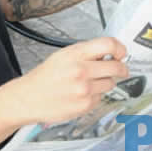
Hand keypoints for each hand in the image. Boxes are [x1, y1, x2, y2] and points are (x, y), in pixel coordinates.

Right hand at [10, 37, 128, 123]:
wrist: (29, 97)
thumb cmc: (46, 76)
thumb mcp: (64, 55)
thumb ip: (87, 52)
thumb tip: (111, 53)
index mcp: (76, 54)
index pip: (109, 45)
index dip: (120, 48)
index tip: (122, 53)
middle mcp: (81, 71)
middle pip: (116, 67)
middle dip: (121, 68)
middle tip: (120, 69)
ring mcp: (84, 90)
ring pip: (111, 83)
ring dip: (105, 82)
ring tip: (90, 83)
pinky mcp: (85, 105)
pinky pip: (101, 97)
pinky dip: (95, 95)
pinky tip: (81, 94)